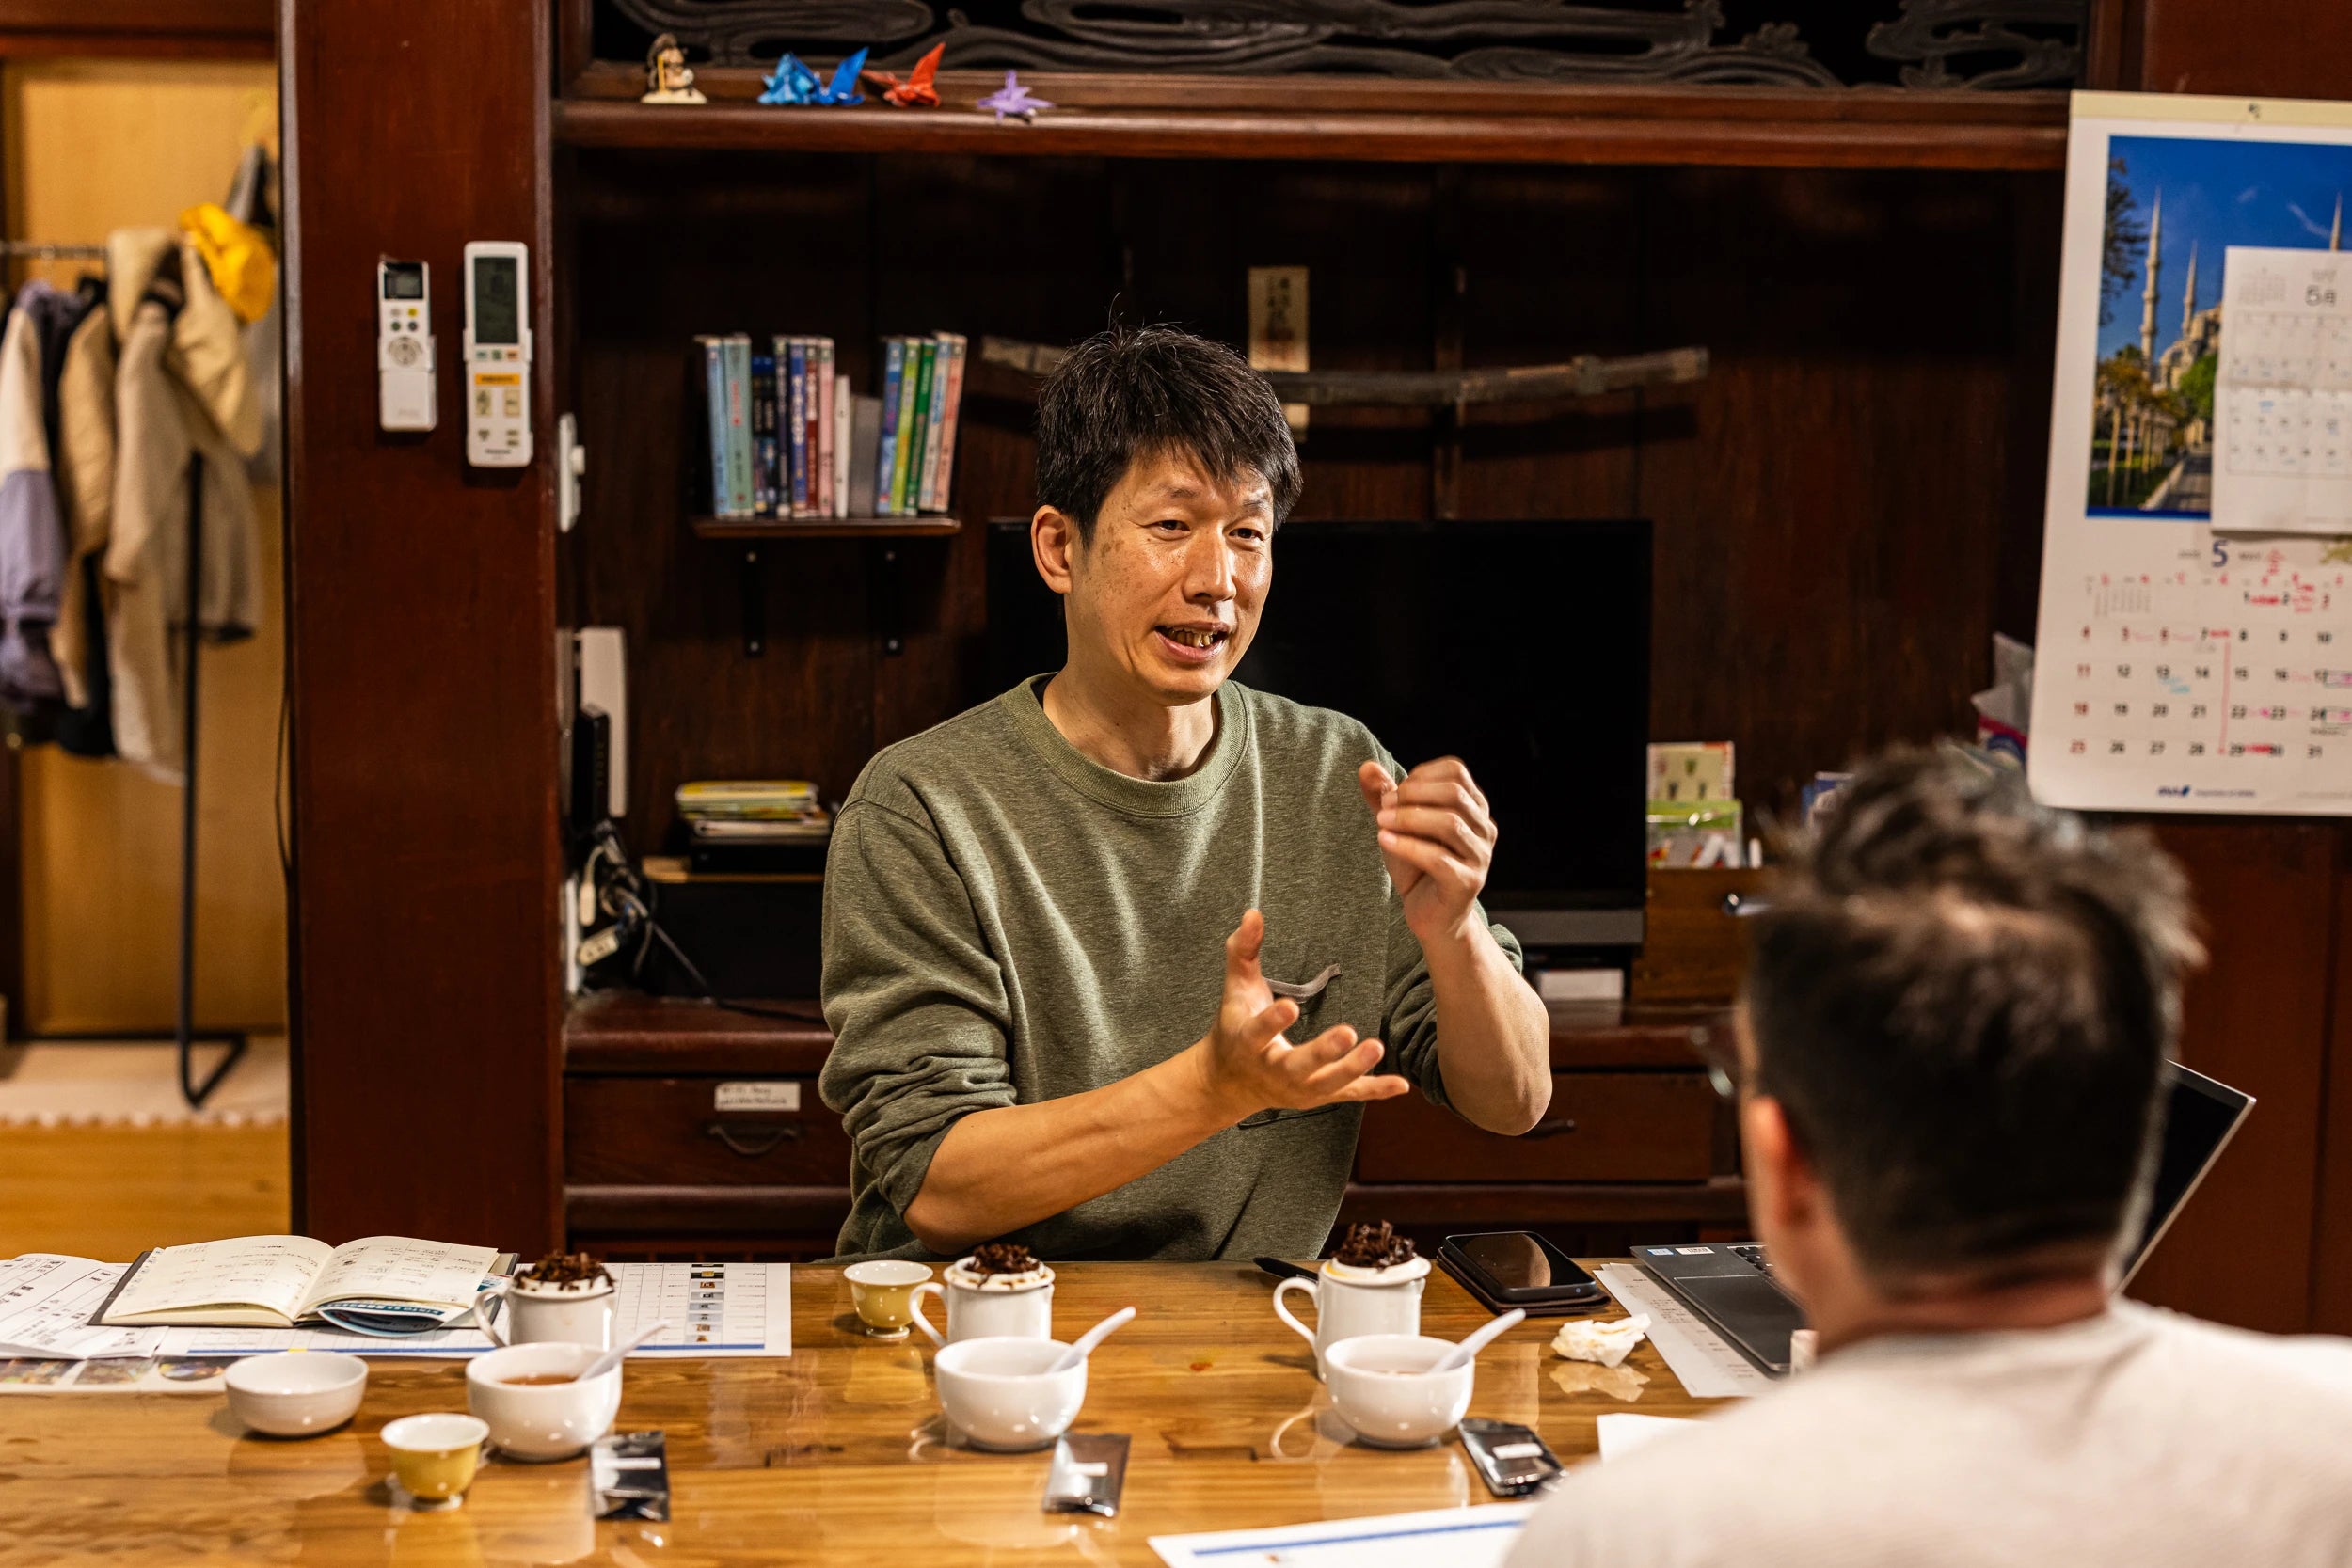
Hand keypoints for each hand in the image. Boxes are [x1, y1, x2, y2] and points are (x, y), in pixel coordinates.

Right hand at [1196, 910, 1408, 1120]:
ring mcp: (1298, 1088)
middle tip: (1348, 1032)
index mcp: (1247, 1042)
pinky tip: (1401, 1084)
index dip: (1273, 1021)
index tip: (1290, 1005)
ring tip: (1376, 1048)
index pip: (1258, 1032)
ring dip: (1353, 1069)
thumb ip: (1243, 950)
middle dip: (1322, 1052)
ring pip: (1327, 1083)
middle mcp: (1272, 1070)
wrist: (1230, 1082)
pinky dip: (1375, 1090)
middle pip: (1298, 1066)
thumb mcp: (1235, 988)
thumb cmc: (1236, 1025)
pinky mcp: (1319, 1096)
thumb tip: (1253, 913)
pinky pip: (1349, 1095)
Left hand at [1359, 757, 1496, 946]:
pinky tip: (1384, 841)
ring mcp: (1480, 856)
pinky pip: (1438, 858)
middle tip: (1382, 807)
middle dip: (1413, 795)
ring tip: (1380, 822)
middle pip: (1454, 793)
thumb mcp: (1397, 826)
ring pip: (1450, 823)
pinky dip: (1407, 846)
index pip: (1455, 771)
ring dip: (1409, 818)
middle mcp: (1484, 828)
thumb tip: (1366, 767)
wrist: (1430, 917)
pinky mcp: (1467, 883)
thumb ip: (1383, 796)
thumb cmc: (1417, 867)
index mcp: (1473, 807)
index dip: (1421, 775)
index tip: (1392, 791)